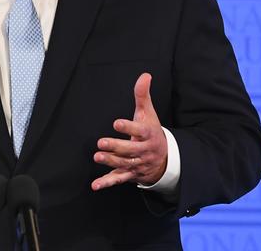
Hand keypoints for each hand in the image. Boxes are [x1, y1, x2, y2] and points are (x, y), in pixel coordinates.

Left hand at [91, 73, 167, 190]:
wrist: (164, 158)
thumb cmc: (151, 131)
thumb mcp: (149, 113)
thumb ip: (143, 95)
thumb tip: (145, 75)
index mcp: (148, 134)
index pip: (139, 130)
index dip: (129, 127)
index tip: (116, 122)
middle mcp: (143, 151)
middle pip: (130, 150)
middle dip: (116, 147)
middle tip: (101, 142)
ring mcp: (137, 163)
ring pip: (124, 164)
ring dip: (110, 162)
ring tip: (97, 156)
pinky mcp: (130, 174)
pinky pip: (118, 179)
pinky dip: (107, 183)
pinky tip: (95, 185)